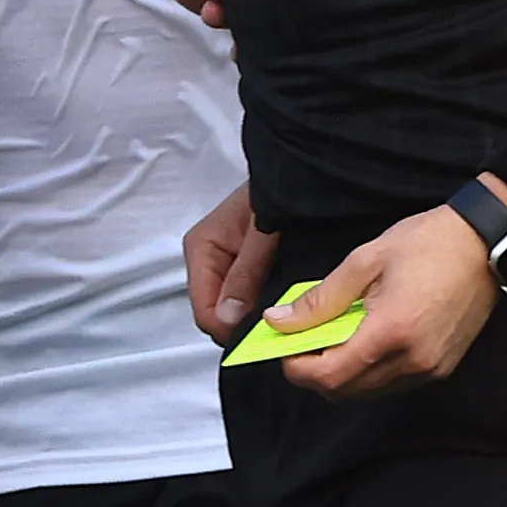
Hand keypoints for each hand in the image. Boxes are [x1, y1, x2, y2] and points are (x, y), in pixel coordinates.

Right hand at [186, 180, 276, 342]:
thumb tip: (228, 318)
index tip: (265, 334)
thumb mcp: (265, 231)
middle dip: (247, 322)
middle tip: (284, 321)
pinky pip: (250, 299)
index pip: (204, 311)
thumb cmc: (283, 189)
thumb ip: (246, 273)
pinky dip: (269, 304)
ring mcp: (227, 265)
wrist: (305, 172)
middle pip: (218, 314)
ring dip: (260, 314)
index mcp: (202, 249)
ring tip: (291, 308)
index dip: (232, 329)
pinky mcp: (247, 268)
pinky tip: (290, 300)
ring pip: (235, 310)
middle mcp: (209, 259)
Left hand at [275, 205, 500, 398]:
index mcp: (391, 332)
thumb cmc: (426, 244)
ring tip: (332, 334)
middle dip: (313, 372)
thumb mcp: (363, 261)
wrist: (486, 243)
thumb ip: (320, 299)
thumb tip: (280, 321)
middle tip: (301, 339)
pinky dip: (367, 370)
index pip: (329, 375)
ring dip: (340, 373)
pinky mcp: (441, 368)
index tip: (281, 345)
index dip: (296, 367)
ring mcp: (430, 369)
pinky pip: (390, 383)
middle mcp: (413, 361)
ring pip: (366, 391)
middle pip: (344, 391)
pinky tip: (362, 338)